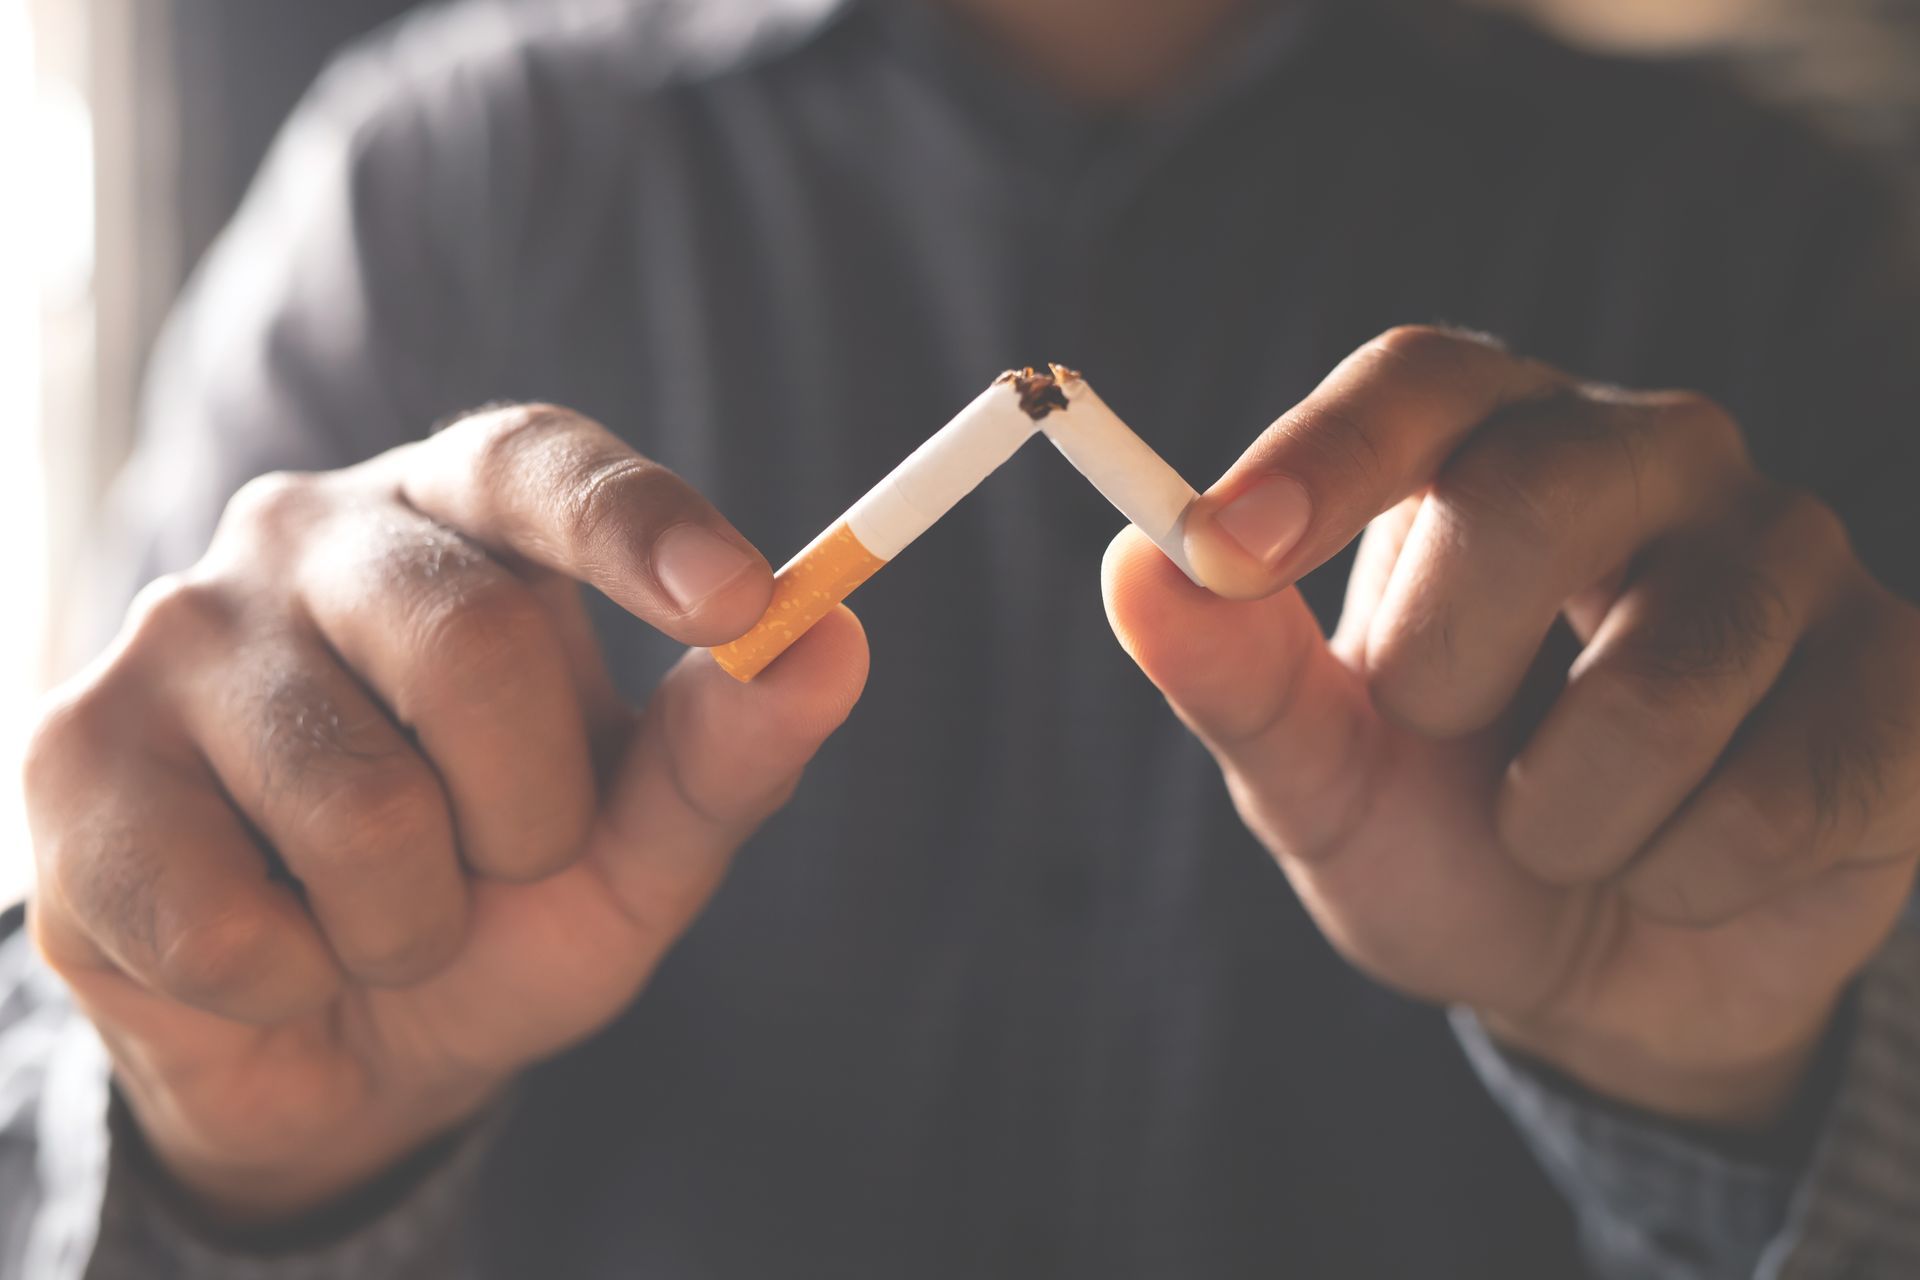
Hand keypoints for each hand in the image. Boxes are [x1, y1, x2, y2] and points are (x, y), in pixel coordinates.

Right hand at [25, 405, 867, 1224]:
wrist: (334, 1034)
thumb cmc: (500, 902)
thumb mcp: (634, 846)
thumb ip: (727, 752)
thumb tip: (836, 643)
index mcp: (461, 519)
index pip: (537, 462)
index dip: (639, 523)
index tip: (742, 600)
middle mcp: (310, 533)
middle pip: (476, 641)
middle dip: (533, 814)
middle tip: (504, 861)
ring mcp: (176, 633)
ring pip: (362, 806)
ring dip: (417, 920)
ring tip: (384, 914)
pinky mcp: (72, 757)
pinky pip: (233, 917)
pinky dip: (298, 979)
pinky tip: (274, 949)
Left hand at [1106, 328, 1919, 1127]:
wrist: (1606, 968)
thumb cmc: (1448, 835)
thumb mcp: (1322, 775)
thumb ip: (1236, 678)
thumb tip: (1136, 567)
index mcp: (1492, 447)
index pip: (1421, 380)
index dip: (1322, 454)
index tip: (1223, 547)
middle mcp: (1653, 459)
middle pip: (1539, 493)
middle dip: (1445, 675)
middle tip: (1445, 742)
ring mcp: (1793, 555)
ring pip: (1662, 685)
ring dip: (1568, 824)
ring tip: (1573, 833)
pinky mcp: (1902, 676)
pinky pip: (1791, 792)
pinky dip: (1694, 878)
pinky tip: (1696, 864)